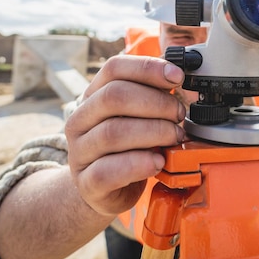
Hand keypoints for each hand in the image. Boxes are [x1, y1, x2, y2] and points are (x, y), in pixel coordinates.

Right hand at [65, 55, 186, 216]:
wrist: (104, 190)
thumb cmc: (126, 148)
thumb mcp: (137, 116)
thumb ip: (153, 95)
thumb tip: (177, 75)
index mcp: (93, 96)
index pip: (114, 68)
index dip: (148, 68)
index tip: (177, 77)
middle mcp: (80, 120)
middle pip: (114, 96)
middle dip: (156, 103)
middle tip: (178, 114)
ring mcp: (80, 152)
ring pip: (113, 133)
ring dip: (154, 132)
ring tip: (174, 137)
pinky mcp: (87, 182)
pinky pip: (108, 170)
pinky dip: (139, 164)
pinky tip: (158, 162)